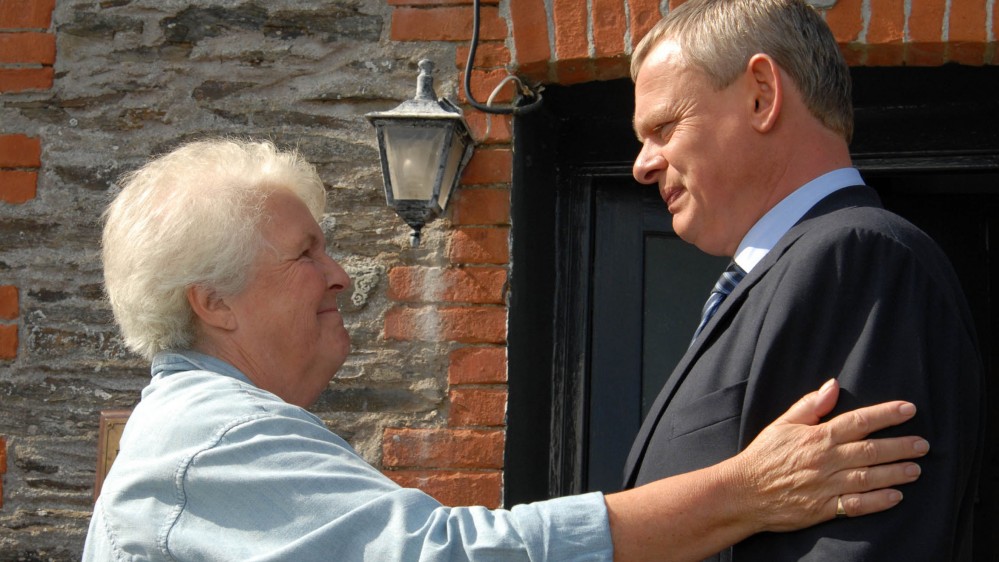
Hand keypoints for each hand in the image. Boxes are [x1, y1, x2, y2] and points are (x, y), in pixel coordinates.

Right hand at [729, 378, 926, 533]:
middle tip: (923, 444)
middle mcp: (826, 460)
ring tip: (917, 469)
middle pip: (872, 450)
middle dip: (901, 446)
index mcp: (818, 437)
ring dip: (896, 472)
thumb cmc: (763, 456)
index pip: (859, 421)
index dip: (886, 414)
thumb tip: (832, 385)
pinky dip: (878, 501)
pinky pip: (857, 505)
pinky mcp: (824, 508)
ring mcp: (826, 485)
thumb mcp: (783, 424)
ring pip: (869, 477)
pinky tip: (896, 497)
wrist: (743, 492)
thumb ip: (810, 406)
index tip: (909, 410)